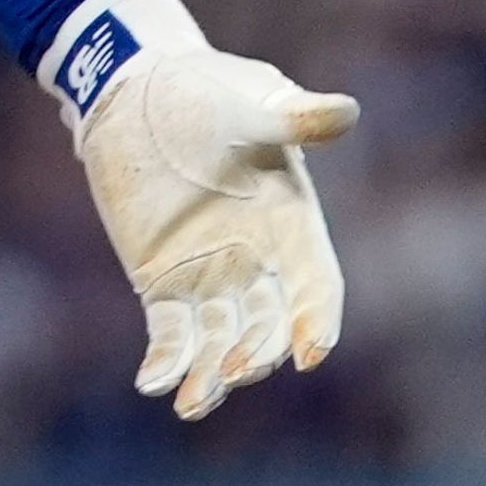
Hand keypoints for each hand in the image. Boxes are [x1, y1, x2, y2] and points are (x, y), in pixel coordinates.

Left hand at [47, 0, 354, 421]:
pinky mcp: (161, 281)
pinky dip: (166, 360)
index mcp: (291, 222)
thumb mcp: (253, 100)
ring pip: (221, 340)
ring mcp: (209, 275)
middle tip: (236, 368)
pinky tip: (152, 382)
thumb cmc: (208, 88)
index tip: (309, 352)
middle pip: (269, 325)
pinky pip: (171, 333)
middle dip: (258, 352)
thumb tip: (345, 111)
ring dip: (212, 373)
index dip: (316, 320)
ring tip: (192, 400)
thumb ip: (294, 118)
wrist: (140, 86)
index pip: (316, 286)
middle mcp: (258, 260)